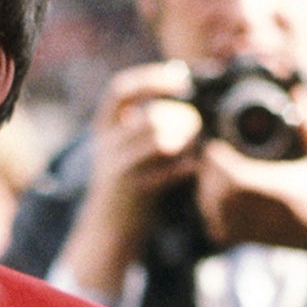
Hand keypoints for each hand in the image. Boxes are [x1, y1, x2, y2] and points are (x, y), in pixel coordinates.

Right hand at [59, 61, 204, 296]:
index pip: (120, 91)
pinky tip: (198, 167)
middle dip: (180, 115)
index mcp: (104, 129)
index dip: (150, 79)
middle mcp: (107, 145)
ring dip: (187, 138)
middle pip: (149, 115)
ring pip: (159, 140)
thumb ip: (144, 126)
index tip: (179, 76)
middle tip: (199, 120)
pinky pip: (166, 172)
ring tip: (201, 143)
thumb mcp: (124, 150)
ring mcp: (118, 168)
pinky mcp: (133, 190)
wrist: (109, 230)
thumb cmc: (127, 185)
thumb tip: (185, 100)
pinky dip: (186, 167)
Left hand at [193, 87, 306, 264]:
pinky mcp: (254, 241)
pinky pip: (218, 229)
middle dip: (207, 168)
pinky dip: (211, 212)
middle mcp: (266, 213)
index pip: (233, 176)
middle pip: (214, 192)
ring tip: (214, 167)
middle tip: (212, 147)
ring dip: (206, 188)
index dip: (216, 156)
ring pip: (211, 210)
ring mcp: (258, 229)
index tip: (216, 138)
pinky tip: (218, 196)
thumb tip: (297, 90)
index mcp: (281, 190)